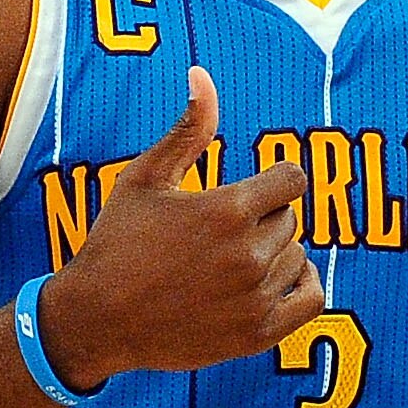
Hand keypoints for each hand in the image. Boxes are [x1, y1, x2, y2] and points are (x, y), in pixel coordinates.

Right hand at [31, 68, 318, 389]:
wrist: (96, 320)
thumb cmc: (117, 241)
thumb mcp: (146, 177)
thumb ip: (188, 128)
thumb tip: (203, 73)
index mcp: (227, 209)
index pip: (292, 178)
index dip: (272, 180)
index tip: (250, 190)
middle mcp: (249, 254)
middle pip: (289, 218)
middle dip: (262, 218)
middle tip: (219, 232)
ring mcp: (255, 298)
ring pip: (297, 256)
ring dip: (273, 253)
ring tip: (228, 261)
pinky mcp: (257, 334)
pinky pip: (311, 298)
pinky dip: (301, 285)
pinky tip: (273, 279)